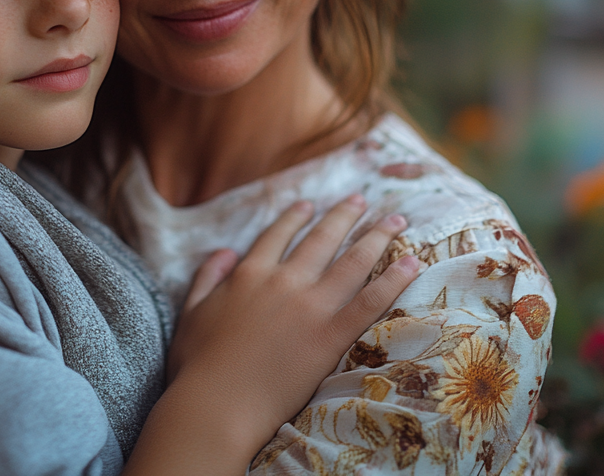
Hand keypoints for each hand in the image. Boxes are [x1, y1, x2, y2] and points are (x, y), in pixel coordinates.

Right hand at [165, 195, 418, 464]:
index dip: (295, 217)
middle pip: (321, 239)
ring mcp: (309, 307)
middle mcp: (283, 281)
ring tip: (395, 220)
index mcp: (249, 273)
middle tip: (360, 200)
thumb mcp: (191, 311)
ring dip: (376, 237)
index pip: (277, 235)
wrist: (217, 404)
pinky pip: (370, 302)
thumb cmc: (198, 364)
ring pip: (352, 262)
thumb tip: (224, 251)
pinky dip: (393, 280)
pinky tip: (412, 263)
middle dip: (344, 216)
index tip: (309, 205)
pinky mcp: (330, 336)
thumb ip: (207, 276)